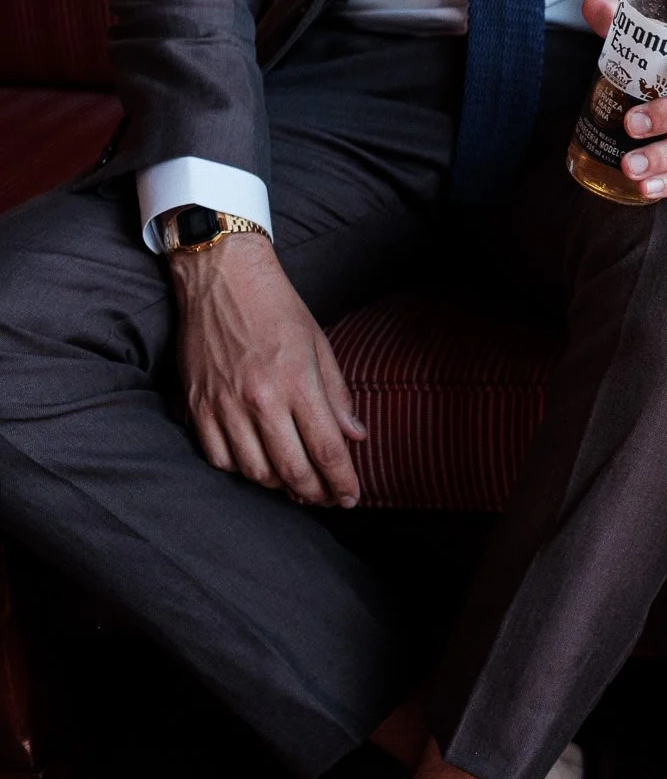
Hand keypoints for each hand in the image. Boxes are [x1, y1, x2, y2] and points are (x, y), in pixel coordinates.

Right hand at [169, 231, 366, 506]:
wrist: (221, 278)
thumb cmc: (278, 308)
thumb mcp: (319, 344)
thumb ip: (337, 395)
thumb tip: (356, 435)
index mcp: (297, 383)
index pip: (327, 449)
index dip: (342, 481)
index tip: (352, 497)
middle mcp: (260, 400)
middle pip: (292, 469)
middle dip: (314, 493)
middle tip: (327, 500)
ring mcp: (224, 406)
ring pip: (253, 471)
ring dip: (278, 486)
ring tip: (296, 485)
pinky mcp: (197, 405)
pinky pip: (217, 457)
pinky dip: (240, 471)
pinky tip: (257, 467)